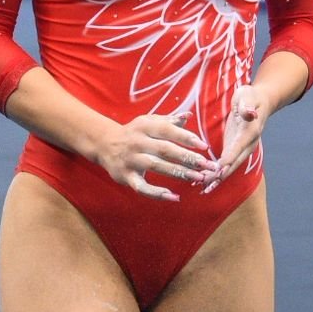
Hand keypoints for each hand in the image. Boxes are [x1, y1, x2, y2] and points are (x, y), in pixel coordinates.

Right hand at [92, 113, 221, 201]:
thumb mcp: (149, 122)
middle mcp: (137, 142)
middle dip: (188, 158)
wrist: (104, 144)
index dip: (186, 137)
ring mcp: (131, 160)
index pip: (168, 130)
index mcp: (145, 126)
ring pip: (157, 167)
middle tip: (207, 166)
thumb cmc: (134, 132)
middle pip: (165, 149)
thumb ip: (169, 120)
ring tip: (198, 178)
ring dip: (178, 173)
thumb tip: (189, 115)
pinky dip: (157, 194)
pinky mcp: (126, 177)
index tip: (204, 146)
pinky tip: (174, 197)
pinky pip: (142, 187)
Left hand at [208, 84, 269, 190]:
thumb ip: (247, 106)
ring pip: (229, 166)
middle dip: (220, 175)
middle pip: (234, 162)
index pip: (239, 146)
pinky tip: (205, 180)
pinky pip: (225, 163)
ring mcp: (241, 148)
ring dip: (217, 178)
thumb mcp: (248, 96)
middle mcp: (247, 144)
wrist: (259, 102)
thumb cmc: (251, 97)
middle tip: (206, 185)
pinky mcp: (234, 148)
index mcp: (250, 132)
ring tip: (203, 189)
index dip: (229, 158)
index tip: (219, 169)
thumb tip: (249, 113)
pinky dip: (216, 173)